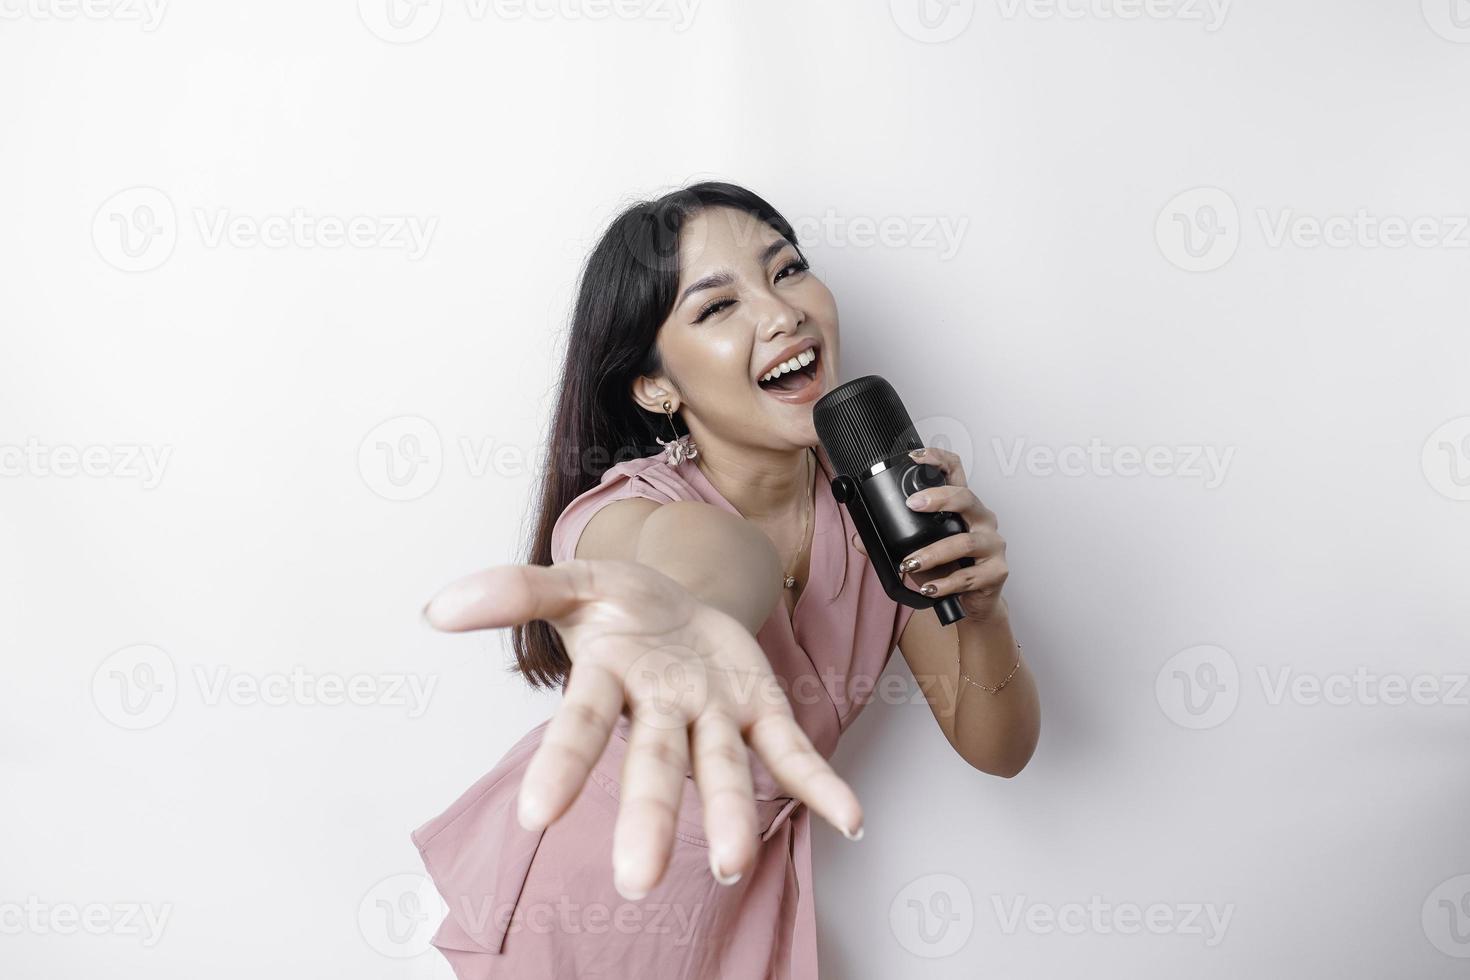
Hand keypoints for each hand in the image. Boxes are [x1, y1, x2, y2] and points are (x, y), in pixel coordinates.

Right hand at [422, 559, 863, 899]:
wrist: (676, 597)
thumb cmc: (623, 603)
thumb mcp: (574, 580)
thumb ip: (517, 589)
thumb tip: (439, 608)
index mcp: (609, 678)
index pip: (578, 725)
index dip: (559, 766)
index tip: (535, 817)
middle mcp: (660, 709)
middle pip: (652, 765)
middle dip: (646, 818)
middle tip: (637, 881)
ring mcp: (712, 713)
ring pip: (721, 769)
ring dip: (730, 816)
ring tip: (730, 864)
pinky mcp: (758, 709)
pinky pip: (791, 751)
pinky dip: (821, 785)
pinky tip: (851, 818)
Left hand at [896, 446, 1008, 622]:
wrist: (972, 603)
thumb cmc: (948, 570)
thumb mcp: (920, 552)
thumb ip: (892, 543)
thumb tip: (858, 539)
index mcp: (963, 507)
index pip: (956, 472)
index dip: (937, 459)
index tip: (914, 457)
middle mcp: (982, 520)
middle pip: (966, 497)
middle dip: (938, 498)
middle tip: (912, 505)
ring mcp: (993, 544)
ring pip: (964, 542)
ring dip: (933, 553)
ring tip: (910, 563)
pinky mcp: (996, 571)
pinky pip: (968, 576)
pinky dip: (944, 584)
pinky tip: (929, 587)